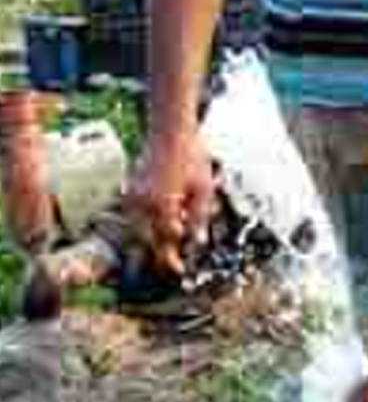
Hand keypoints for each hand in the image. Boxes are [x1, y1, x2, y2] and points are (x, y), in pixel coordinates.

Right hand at [125, 134, 215, 279]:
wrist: (171, 131)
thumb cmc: (191, 156)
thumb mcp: (204, 189)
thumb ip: (199, 217)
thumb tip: (197, 242)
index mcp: (162, 204)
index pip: (165, 241)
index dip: (171, 258)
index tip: (178, 270)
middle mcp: (142, 202)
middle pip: (146, 239)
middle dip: (159, 253)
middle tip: (172, 265)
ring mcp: (132, 195)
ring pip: (137, 229)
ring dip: (152, 239)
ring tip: (170, 243)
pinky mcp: (130, 189)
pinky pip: (134, 216)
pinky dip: (146, 224)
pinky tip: (162, 222)